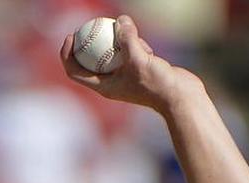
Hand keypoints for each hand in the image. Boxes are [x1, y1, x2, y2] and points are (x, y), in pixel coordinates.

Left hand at [61, 14, 200, 111]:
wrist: (180, 97)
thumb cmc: (157, 84)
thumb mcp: (140, 58)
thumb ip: (129, 39)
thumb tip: (121, 19)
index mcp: (103, 86)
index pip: (75, 72)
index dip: (67, 55)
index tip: (70, 37)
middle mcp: (111, 83)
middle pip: (89, 61)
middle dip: (87, 43)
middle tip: (88, 24)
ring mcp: (125, 76)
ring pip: (112, 54)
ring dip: (119, 42)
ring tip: (130, 37)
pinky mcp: (139, 70)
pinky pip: (130, 53)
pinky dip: (135, 45)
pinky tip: (146, 45)